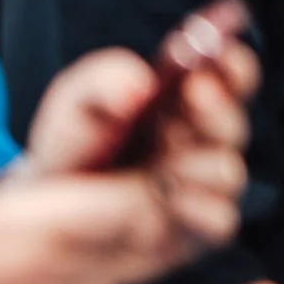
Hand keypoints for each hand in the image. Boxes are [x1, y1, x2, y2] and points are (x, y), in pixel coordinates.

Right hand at [0, 160, 183, 283]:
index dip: (158, 180)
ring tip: (68, 235)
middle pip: (147, 247)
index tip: (147, 161)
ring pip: (112, 283)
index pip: (144, 204)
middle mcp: (61, 280)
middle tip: (125, 193)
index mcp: (39, 228)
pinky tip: (28, 280)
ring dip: (109, 258)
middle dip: (152, 218)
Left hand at [20, 7, 259, 255]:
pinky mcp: (197, 229)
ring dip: (194, 165)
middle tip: (193, 96)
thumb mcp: (75, 103)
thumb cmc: (71, 151)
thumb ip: (105, 78)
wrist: (48, 218)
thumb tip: (143, 84)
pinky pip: (220, 218)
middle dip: (218, 109)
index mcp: (184, 101)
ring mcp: (202, 187)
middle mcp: (202, 141)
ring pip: (228, 171)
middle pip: (236, 122)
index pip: (230, 74)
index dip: (233, 63)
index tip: (221, 53)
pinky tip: (163, 204)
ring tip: (155, 171)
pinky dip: (195, 208)